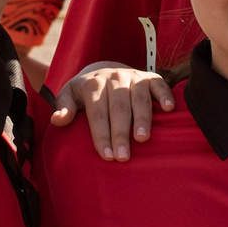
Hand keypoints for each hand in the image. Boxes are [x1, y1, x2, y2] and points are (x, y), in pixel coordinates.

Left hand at [48, 63, 172, 161]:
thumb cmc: (85, 92)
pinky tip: (169, 110)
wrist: (103, 70)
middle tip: (123, 157)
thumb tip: (58, 120)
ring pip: (139, 98)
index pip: (97, 112)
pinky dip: (165, 95)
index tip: (106, 156)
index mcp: (93, 83)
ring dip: (142, 119)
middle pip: (118, 107)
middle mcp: (114, 77)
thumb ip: (63, 107)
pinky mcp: (150, 77)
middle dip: (120, 133)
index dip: (101, 135)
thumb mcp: (69, 96)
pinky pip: (159, 84)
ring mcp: (134, 76)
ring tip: (142, 139)